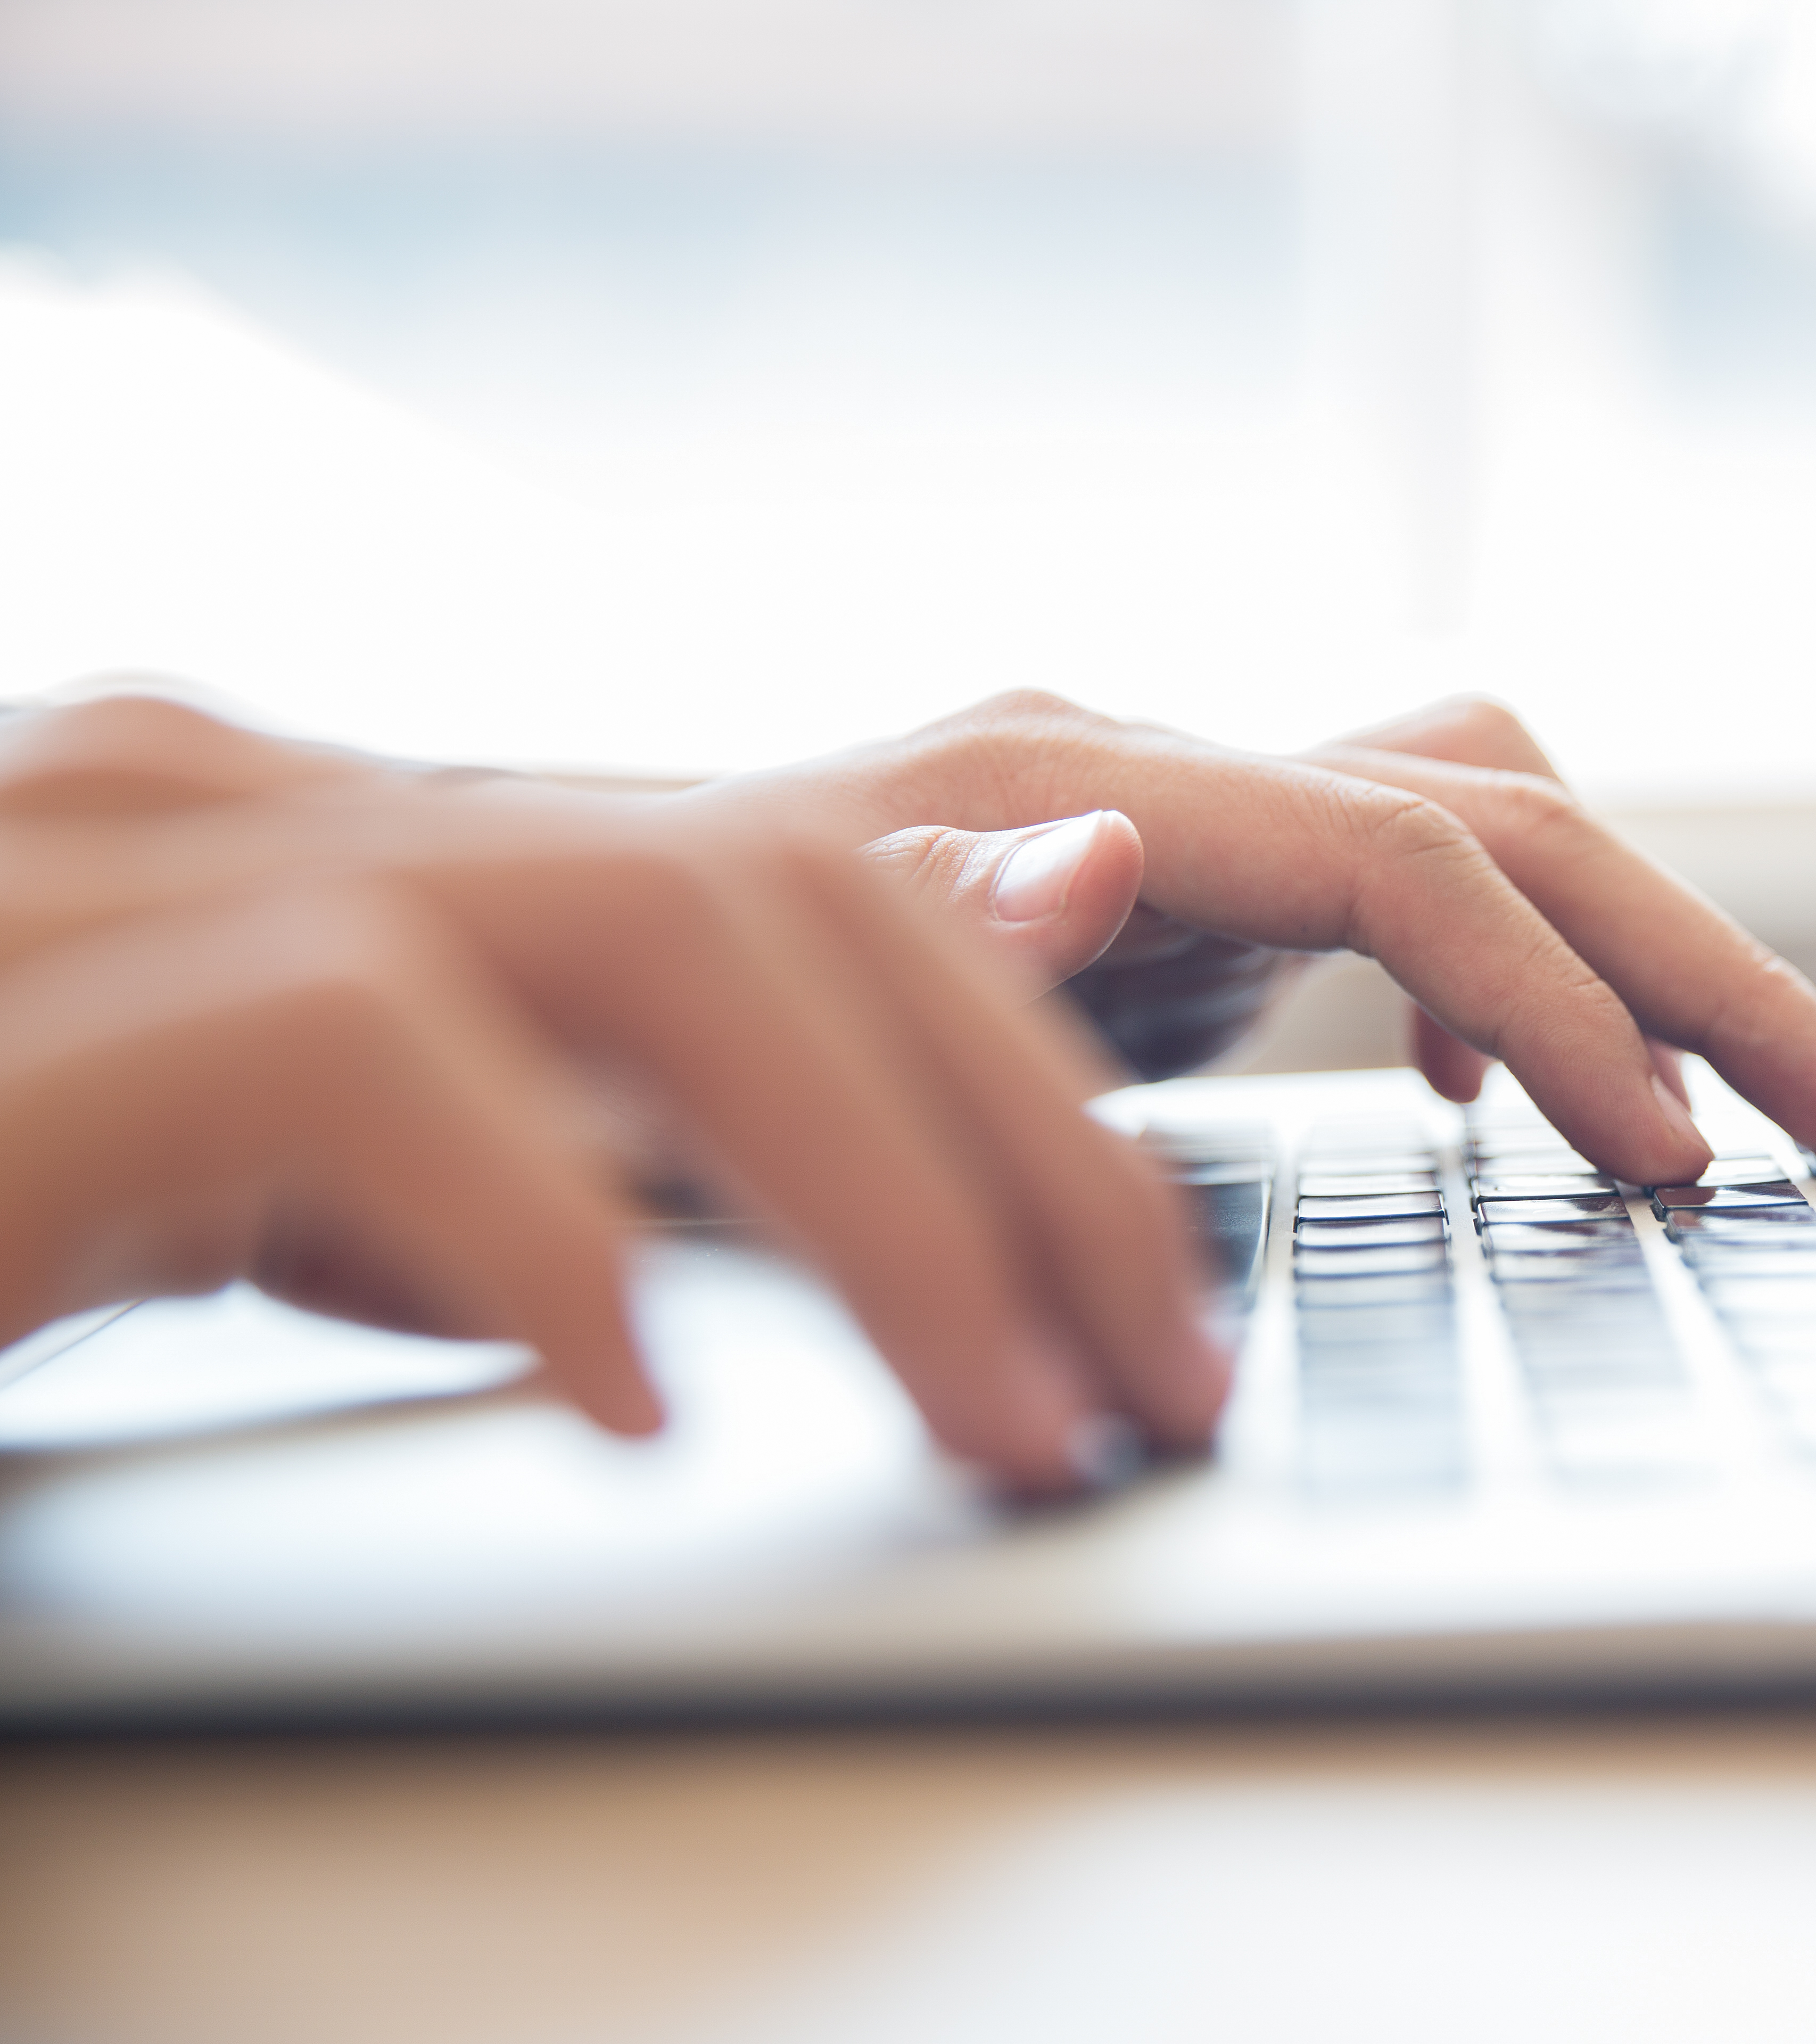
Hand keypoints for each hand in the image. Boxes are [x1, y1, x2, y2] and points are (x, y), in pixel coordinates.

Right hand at [0, 698, 1226, 1491]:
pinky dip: (539, 1231)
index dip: (1019, 1074)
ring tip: (1015, 1421)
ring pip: (654, 939)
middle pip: (783, 899)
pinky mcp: (35, 1026)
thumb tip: (907, 1032)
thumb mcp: (331, 1170)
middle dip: (1024, 1152)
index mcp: (354, 837)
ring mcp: (132, 880)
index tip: (1151, 1273)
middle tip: (1156, 1377)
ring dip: (888, 1202)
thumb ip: (577, 1105)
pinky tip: (625, 1405)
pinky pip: (359, 1060)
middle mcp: (265, 804)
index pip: (791, 884)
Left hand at [696, 691, 1815, 1183]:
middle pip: (1507, 812)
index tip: (1675, 1165)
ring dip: (1646, 960)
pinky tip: (1510, 1102)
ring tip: (1766, 1107)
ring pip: (1494, 825)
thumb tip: (1109, 854)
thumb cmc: (631, 1036)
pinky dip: (1514, 980)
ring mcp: (1178, 809)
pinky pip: (1420, 886)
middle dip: (1700, 969)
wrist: (541, 967)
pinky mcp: (1188, 879)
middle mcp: (1147, 759)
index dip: (1567, 1010)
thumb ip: (938, 942)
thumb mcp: (751, 1031)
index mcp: (1068, 784)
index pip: (1411, 858)